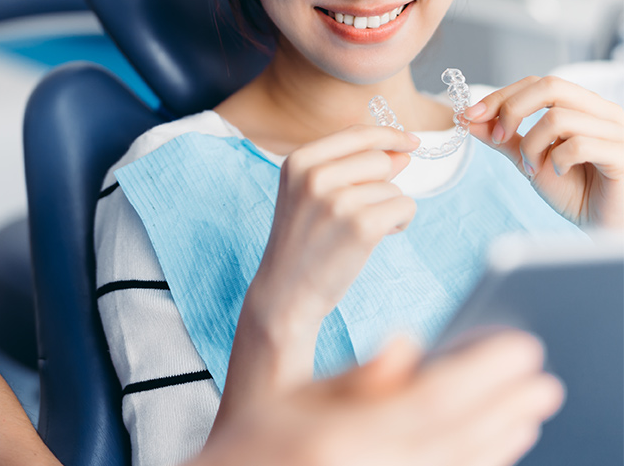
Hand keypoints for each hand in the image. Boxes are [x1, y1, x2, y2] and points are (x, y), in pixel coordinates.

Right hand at [199, 331, 563, 465]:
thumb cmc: (252, 442)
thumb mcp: (292, 396)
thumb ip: (356, 376)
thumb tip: (410, 344)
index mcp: (339, 437)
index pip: (432, 402)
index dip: (482, 373)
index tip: (521, 346)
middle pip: (458, 439)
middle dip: (507, 406)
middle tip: (544, 378)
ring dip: (501, 437)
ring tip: (529, 408)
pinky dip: (479, 464)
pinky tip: (496, 446)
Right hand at [232, 124, 419, 389]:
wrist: (285, 292)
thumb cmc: (302, 242)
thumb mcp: (308, 193)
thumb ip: (350, 168)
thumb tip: (402, 153)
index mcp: (299, 161)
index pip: (357, 133)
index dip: (389, 135)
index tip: (411, 142)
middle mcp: (315, 175)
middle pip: (380, 159)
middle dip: (385, 183)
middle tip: (362, 210)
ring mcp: (338, 201)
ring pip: (394, 187)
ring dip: (389, 208)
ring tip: (359, 230)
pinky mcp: (362, 226)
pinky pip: (405, 208)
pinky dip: (399, 223)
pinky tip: (377, 237)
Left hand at [465, 76, 623, 228]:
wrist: (605, 227)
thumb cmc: (576, 192)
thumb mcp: (531, 160)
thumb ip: (504, 138)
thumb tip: (469, 118)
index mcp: (583, 107)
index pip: (538, 84)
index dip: (501, 96)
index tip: (470, 115)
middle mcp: (603, 112)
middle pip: (550, 86)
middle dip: (511, 109)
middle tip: (496, 137)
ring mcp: (617, 132)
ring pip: (559, 117)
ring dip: (532, 145)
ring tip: (533, 168)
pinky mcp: (623, 155)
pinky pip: (580, 144)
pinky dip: (557, 160)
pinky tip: (558, 173)